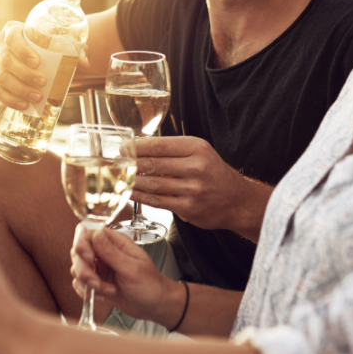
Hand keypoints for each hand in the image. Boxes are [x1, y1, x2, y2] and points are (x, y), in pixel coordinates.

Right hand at [0, 21, 89, 109]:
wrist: (33, 53)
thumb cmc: (46, 47)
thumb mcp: (60, 44)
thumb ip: (76, 50)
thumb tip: (86, 64)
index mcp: (12, 30)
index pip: (13, 39)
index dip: (23, 51)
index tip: (37, 63)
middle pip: (7, 61)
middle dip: (25, 75)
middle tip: (43, 83)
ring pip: (1, 78)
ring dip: (19, 90)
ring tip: (37, 97)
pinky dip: (9, 99)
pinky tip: (23, 104)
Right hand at [70, 225, 182, 325]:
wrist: (155, 305)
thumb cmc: (150, 284)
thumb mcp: (132, 268)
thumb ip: (111, 252)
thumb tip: (96, 233)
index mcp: (115, 242)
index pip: (88, 232)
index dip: (83, 244)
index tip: (89, 258)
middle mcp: (105, 252)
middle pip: (78, 252)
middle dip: (84, 269)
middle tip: (97, 282)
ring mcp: (100, 267)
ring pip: (77, 269)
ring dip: (87, 283)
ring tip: (106, 290)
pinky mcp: (97, 282)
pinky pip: (80, 284)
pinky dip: (87, 292)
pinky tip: (103, 296)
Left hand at [132, 137, 272, 236]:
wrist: (236, 200)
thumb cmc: (213, 174)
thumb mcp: (199, 153)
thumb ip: (174, 151)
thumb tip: (140, 148)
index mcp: (197, 148)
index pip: (160, 145)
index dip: (137, 147)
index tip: (123, 147)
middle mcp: (196, 167)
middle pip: (154, 163)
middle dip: (131, 163)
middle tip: (115, 162)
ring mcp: (193, 189)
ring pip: (153, 183)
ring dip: (133, 180)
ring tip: (119, 177)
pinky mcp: (188, 208)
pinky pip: (158, 201)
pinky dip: (141, 196)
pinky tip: (130, 192)